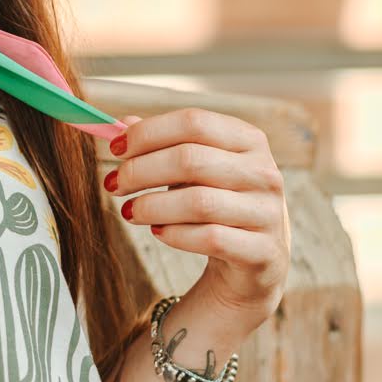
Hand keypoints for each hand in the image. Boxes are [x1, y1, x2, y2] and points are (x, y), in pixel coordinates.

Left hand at [107, 107, 289, 324]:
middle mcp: (264, 172)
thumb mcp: (194, 169)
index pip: (194, 122)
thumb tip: (121, 124)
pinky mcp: (263, 251)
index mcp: (248, 140)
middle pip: (190, 159)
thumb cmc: (217, 203)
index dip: (148, 133)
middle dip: (140, 170)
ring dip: (152, 206)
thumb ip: (161, 144)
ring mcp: (268, 213)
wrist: (254, 259)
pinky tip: (158, 232)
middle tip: (114, 184)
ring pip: (198, 201)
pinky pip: (210, 238)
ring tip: (129, 211)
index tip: (115, 148)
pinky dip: (175, 235)